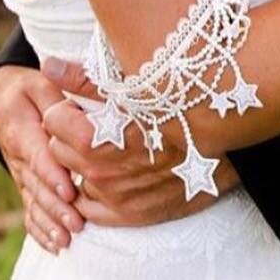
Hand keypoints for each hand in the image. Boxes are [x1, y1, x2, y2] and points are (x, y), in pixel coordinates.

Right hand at [0, 65, 85, 253]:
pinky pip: (29, 210)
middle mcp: (19, 158)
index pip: (38, 155)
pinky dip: (40, 230)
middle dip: (57, 207)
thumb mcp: (39, 84)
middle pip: (37, 186)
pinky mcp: (25, 185)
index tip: (69, 189)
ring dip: (50, 223)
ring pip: (33, 202)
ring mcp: (21, 175)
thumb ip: (55, 98)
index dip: (52, 174)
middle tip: (77, 224)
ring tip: (68, 240)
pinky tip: (55, 246)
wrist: (0, 101)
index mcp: (21, 130)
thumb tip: (69, 110)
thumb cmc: (28, 90)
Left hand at [39, 59, 238, 226]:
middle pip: (59, 150)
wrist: (231, 137)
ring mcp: (116, 199)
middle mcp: (101, 174)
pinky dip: (97, 192)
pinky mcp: (131, 215)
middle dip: (72, 134)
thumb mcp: (135, 85)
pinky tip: (117, 172)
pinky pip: (91, 209)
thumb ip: (86, 79)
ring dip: (85, 163)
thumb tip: (48, 64)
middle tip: (101, 122)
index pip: (53, 122)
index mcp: (96, 140)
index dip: (67, 109)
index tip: (85, 105)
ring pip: (75, 178)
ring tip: (114, 146)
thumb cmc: (183, 103)